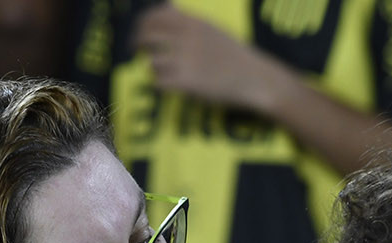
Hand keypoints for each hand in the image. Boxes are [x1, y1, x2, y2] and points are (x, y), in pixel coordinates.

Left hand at [132, 3, 292, 112]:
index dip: (141, 26)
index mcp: (191, 22)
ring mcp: (186, 60)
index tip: (141, 35)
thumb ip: (186, 18)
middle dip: (139, 46)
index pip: (153, 17)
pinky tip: (170, 86)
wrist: (253, 77)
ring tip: (164, 72)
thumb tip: (165, 5)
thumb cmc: (232, 53)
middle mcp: (186, 38)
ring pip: (151, 62)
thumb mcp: (210, 27)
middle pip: (146, 38)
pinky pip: (159, 83)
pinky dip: (160, 85)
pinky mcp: (187, 83)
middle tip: (141, 54)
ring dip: (153, 68)